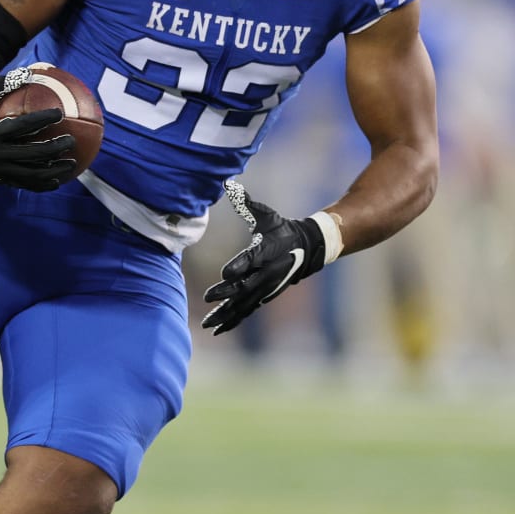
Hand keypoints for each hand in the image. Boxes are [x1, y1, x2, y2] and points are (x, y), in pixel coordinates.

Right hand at [0, 75, 74, 190]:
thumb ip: (1, 86)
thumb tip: (28, 72)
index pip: (21, 126)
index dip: (42, 120)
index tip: (58, 114)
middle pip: (32, 153)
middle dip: (55, 147)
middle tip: (71, 140)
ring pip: (32, 174)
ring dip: (54, 170)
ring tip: (71, 163)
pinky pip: (24, 184)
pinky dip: (42, 184)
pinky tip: (56, 180)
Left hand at [201, 180, 327, 334]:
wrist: (307, 249)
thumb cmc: (282, 229)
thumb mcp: (265, 215)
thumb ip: (246, 203)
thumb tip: (229, 184)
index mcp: (266, 252)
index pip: (251, 260)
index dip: (239, 267)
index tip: (225, 274)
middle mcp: (266, 273)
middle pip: (244, 286)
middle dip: (226, 293)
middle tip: (207, 297)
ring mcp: (265, 288)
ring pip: (244, 304)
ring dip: (225, 314)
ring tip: (208, 324)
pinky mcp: (263, 296)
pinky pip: (246, 311)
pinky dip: (232, 321)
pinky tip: (218, 329)